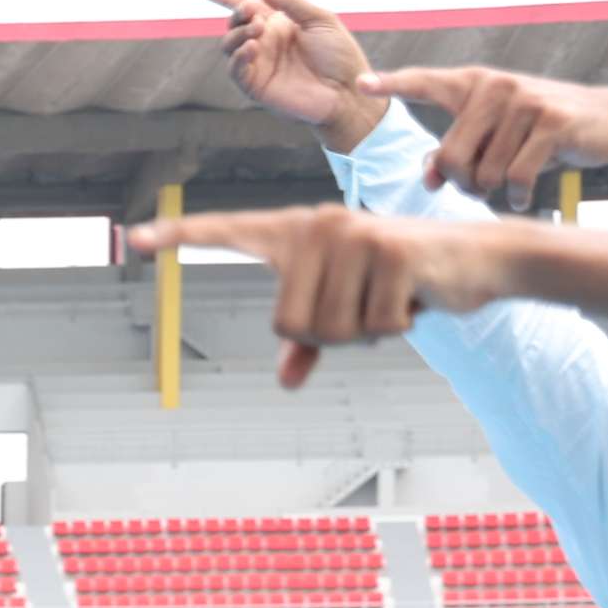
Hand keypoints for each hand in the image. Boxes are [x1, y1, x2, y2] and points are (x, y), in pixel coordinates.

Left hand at [128, 206, 504, 385]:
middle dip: (330, 337)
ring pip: (325, 331)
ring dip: (363, 333)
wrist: (476, 258)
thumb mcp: (351, 312)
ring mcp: (354, 235)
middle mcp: (319, 226)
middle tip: (368, 306)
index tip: (131, 240)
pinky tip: (413, 296)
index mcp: (299, 234)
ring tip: (390, 298)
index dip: (180, 238)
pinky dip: (393, 327)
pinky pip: (369, 328)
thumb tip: (285, 382)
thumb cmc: (402, 284)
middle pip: (287, 323)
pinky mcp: (389, 252)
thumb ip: (311, 343)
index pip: (228, 233)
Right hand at [211, 0, 382, 147]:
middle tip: (250, 11)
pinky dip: (237, 57)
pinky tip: (251, 47)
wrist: (345, 90)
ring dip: (238, 33)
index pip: (249, 10)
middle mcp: (266, 44)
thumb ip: (291, 2)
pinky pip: (235, 70)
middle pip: (235, 25)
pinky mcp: (256, 86)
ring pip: (229, 46)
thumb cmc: (339, 55)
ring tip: (257, 29)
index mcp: (280, 26)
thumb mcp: (320, 19)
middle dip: (237, 14)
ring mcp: (259, 65)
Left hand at [368, 64, 607, 213]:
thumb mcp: (493, 137)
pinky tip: (524, 195)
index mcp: (475, 86)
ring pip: (482, 173)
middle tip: (479, 186)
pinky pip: (516, 178)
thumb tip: (425, 177)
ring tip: (505, 183)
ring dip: (490, 191)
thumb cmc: (536, 133)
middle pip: (449, 158)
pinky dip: (517, 196)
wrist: (606, 121)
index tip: (360, 84)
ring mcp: (525, 102)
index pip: (426, 83)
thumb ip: (454, 153)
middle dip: (461, 184)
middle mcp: (496, 87)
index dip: (393, 84)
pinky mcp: (552, 123)